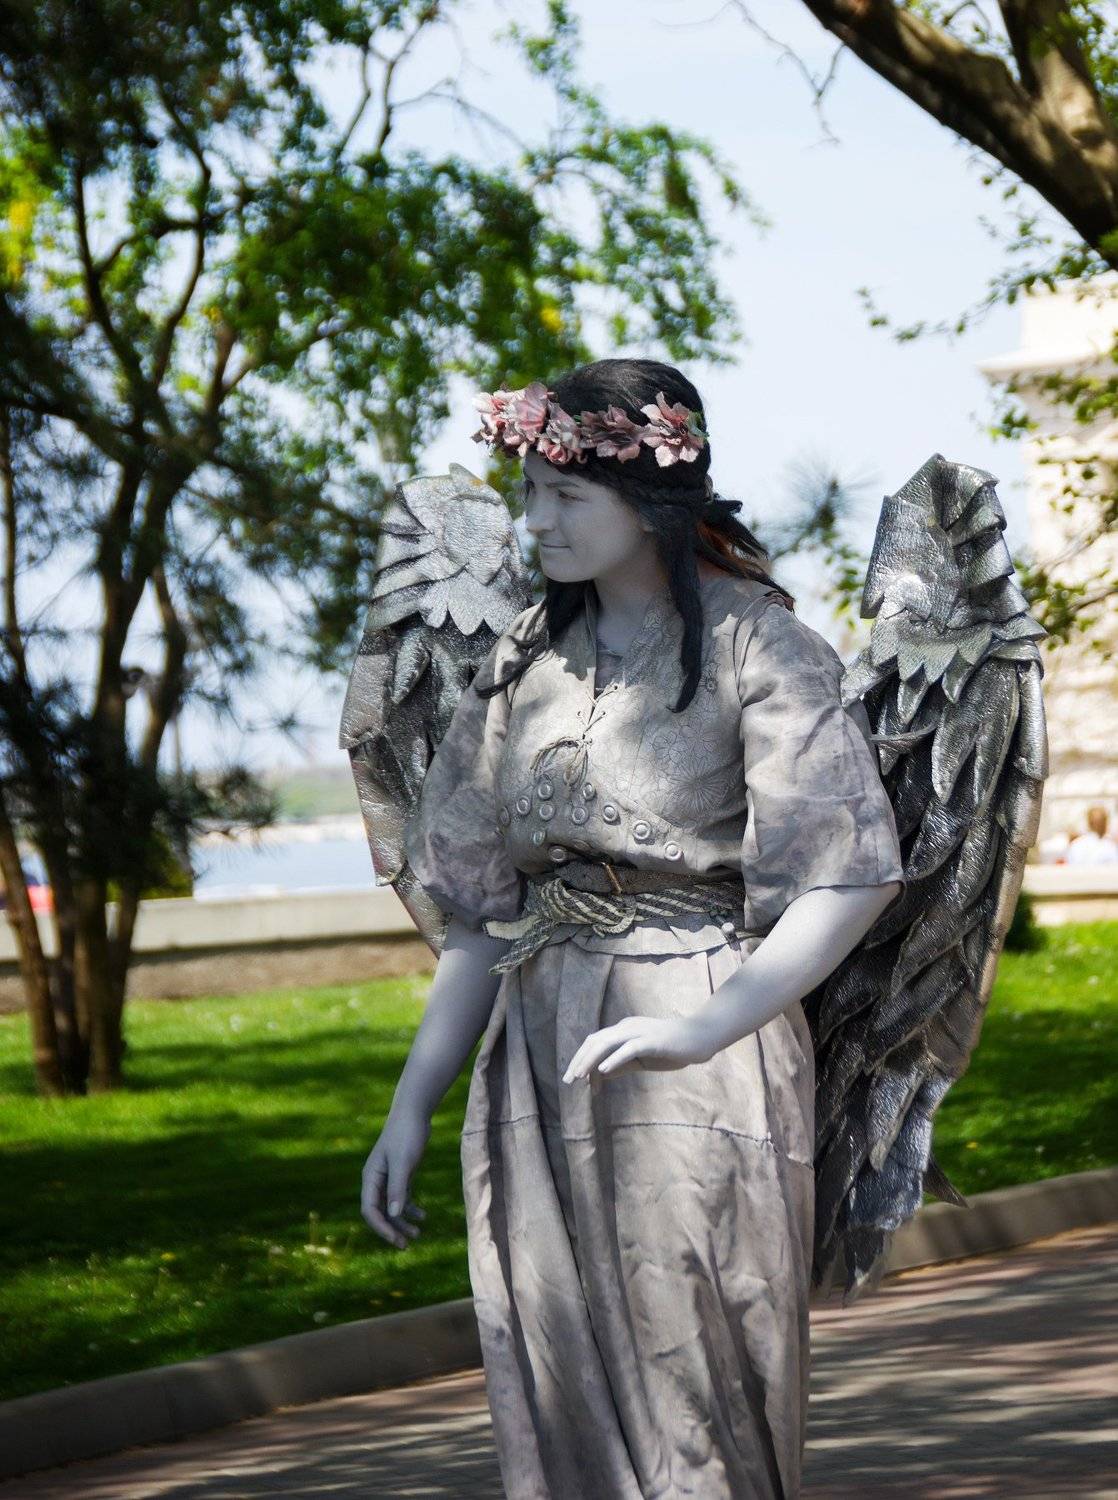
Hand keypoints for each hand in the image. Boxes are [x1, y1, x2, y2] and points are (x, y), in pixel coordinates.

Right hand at [361, 1107, 430, 1249]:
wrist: (414, 1112)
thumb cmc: (406, 1135)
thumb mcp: (404, 1162)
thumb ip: (398, 1188)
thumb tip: (393, 1215)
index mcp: (371, 1178)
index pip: (370, 1210)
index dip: (381, 1228)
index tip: (396, 1240)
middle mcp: (376, 1180)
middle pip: (379, 1213)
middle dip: (391, 1230)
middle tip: (406, 1245)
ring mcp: (388, 1178)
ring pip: (391, 1208)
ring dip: (402, 1222)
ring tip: (418, 1234)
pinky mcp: (401, 1175)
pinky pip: (402, 1199)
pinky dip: (410, 1209)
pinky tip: (422, 1216)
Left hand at [563, 1015, 714, 1082]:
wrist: (700, 1038)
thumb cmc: (673, 1048)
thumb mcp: (643, 1059)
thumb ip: (622, 1065)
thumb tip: (600, 1074)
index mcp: (625, 1030)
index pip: (596, 1042)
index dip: (583, 1060)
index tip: (576, 1080)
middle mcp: (628, 1026)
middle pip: (595, 1040)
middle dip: (579, 1060)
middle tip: (568, 1080)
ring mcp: (639, 1031)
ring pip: (607, 1042)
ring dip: (590, 1059)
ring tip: (579, 1076)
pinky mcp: (652, 1039)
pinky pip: (629, 1048)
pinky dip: (614, 1058)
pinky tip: (603, 1070)